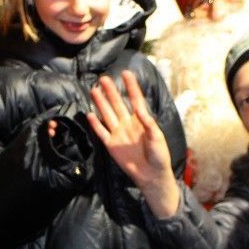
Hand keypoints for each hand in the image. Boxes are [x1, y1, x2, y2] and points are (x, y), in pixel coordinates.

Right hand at [86, 71, 179, 217]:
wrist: (151, 175)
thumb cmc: (159, 155)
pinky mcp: (112, 145)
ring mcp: (119, 134)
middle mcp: (128, 124)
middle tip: (104, 79)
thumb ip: (148, 122)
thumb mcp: (157, 137)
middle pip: (118, 104)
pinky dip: (95, 124)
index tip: (126, 73)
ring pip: (108, 115)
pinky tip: (90, 114)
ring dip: (101, 103)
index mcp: (142, 120)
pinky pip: (102, 132)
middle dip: (111, 91)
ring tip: (94, 90)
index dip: (131, 86)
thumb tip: (138, 109)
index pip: (136, 99)